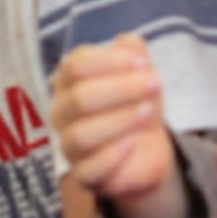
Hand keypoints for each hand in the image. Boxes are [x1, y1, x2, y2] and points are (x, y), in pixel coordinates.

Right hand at [52, 34, 173, 199]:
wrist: (145, 149)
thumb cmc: (134, 104)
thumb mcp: (138, 73)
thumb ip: (131, 51)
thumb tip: (128, 42)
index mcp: (67, 81)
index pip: (74, 66)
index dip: (109, 62)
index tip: (142, 62)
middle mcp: (61, 112)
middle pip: (79, 97)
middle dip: (121, 89)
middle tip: (155, 83)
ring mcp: (69, 145)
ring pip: (82, 134)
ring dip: (120, 120)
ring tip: (149, 112)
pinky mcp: (84, 175)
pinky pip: (89, 169)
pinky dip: (113, 156)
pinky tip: (134, 143)